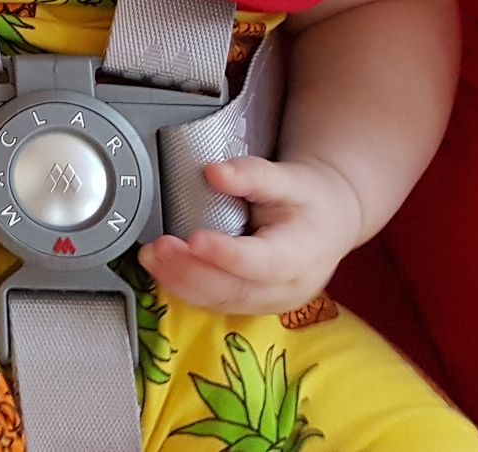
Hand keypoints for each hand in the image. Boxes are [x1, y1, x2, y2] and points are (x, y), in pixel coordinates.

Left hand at [138, 155, 364, 316]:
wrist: (327, 223)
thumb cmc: (309, 201)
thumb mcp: (289, 178)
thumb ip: (252, 174)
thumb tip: (214, 172)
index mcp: (302, 254)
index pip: (264, 262)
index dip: (228, 255)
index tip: (195, 239)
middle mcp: (287, 287)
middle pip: (236, 288)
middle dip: (191, 270)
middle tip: (158, 247)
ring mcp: (269, 301)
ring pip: (221, 301)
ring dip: (181, 282)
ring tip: (150, 257)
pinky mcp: (251, 304)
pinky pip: (215, 303)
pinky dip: (185, 289)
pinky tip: (161, 270)